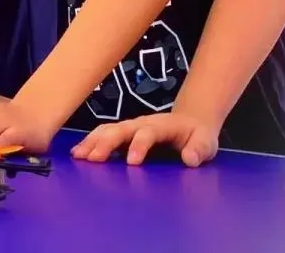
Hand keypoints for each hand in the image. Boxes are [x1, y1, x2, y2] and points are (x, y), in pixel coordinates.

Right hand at [70, 113, 218, 166]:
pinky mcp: (124, 133)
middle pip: (121, 129)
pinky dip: (90, 142)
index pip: (148, 132)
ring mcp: (131, 126)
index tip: (132, 163)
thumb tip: (189, 158)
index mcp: (162, 125)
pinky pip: (104, 134)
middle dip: (106, 143)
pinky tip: (78, 152)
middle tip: (93, 159)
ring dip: (93, 142)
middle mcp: (142, 123)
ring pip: (108, 130)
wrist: (189, 122)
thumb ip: (199, 149)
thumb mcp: (206, 143)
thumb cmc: (196, 136)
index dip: (139, 145)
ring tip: (79, 155)